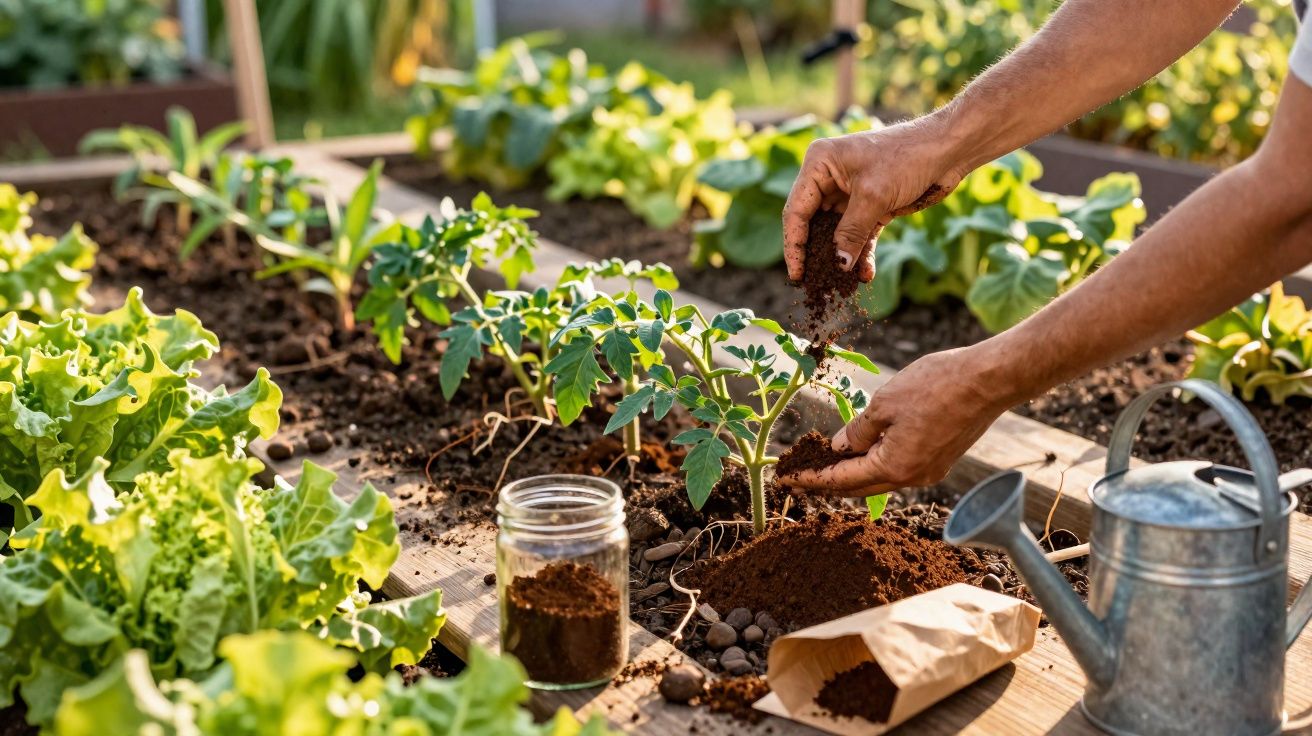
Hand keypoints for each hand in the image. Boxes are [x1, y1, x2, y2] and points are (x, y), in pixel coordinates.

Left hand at [778, 347, 1010, 496]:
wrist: (989, 380)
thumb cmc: (936, 386)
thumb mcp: (884, 403)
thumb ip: (857, 431)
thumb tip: (840, 449)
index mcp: (895, 467)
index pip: (841, 480)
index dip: (811, 478)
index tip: (785, 478)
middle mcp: (913, 478)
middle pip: (859, 487)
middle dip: (827, 482)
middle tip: (799, 476)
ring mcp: (930, 471)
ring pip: (881, 478)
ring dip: (852, 473)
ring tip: (826, 464)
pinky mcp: (941, 459)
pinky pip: (899, 467)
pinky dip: (876, 463)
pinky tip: (864, 452)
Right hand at [782, 115, 966, 282]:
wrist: (948, 150)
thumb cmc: (907, 158)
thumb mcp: (873, 197)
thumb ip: (851, 232)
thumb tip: (837, 265)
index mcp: (820, 164)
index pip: (797, 211)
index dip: (794, 245)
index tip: (796, 275)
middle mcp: (830, 178)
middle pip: (813, 224)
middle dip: (816, 254)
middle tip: (812, 285)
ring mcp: (850, 193)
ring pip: (836, 233)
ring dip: (841, 257)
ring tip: (840, 285)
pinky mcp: (871, 206)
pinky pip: (859, 235)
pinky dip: (862, 254)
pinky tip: (865, 274)